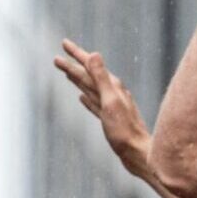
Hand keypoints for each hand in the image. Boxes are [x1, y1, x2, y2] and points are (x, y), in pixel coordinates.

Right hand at [52, 40, 155, 180]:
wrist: (139, 154)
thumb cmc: (125, 131)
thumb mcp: (111, 101)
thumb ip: (102, 79)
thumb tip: (94, 54)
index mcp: (112, 87)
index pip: (91, 66)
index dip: (77, 54)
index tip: (64, 43)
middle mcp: (113, 94)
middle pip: (88, 76)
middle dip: (73, 66)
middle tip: (57, 57)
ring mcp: (111, 107)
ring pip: (90, 89)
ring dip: (78, 80)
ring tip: (67, 72)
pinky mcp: (110, 120)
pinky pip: (95, 105)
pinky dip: (87, 99)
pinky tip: (82, 97)